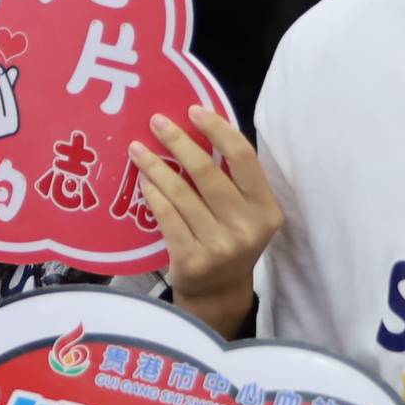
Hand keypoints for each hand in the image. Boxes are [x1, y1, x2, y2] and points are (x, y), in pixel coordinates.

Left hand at [132, 109, 279, 337]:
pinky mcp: (192, 260)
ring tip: (138, 149)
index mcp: (266, 209)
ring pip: (181, 193)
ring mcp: (220, 246)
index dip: (218, 129)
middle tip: (157, 122)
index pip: (243, 158)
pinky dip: (153, 194)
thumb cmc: (230, 240)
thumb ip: (233, 179)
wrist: (218, 293)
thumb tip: (200, 127)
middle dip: (178, 141)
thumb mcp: (246, 212)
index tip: (194, 110)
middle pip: (207, 172)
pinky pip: (167, 217)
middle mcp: (247, 227)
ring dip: (156, 166)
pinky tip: (143, 181)